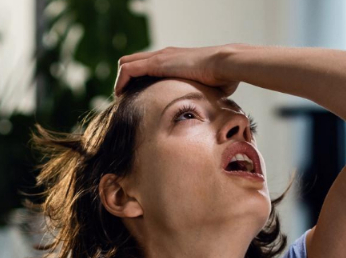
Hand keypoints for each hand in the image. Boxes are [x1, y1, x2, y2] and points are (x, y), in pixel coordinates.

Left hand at [114, 45, 240, 96]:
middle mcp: (164, 55)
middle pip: (133, 60)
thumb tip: (209, 113)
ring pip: (126, 63)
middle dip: (125, 80)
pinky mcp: (156, 62)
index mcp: (175, 60)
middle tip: (125, 98)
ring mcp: (159, 57)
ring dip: (120, 81)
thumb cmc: (223, 78)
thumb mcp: (208, 89)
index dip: (139, 80)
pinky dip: (121, 82)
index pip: (148, 64)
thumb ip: (202, 96)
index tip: (137, 97)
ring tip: (120, 99)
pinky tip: (121, 96)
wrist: (225, 65)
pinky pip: (128, 69)